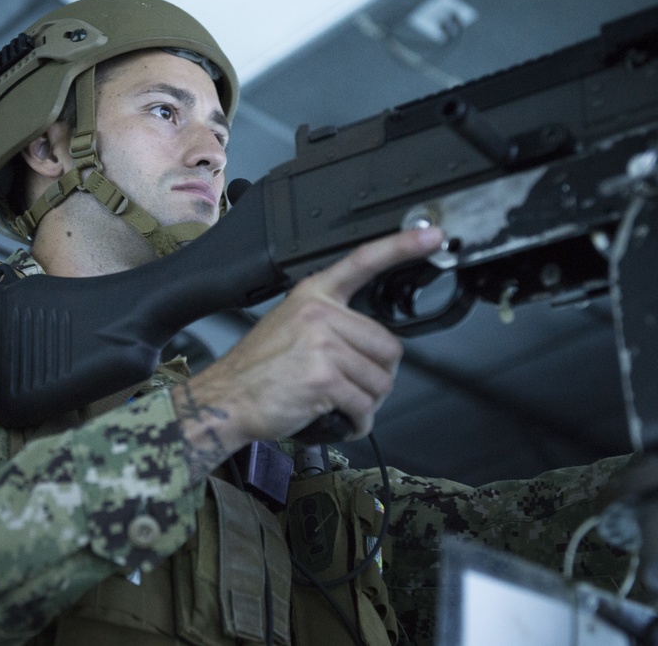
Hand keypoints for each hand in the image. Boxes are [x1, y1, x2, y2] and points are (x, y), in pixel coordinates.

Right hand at [171, 226, 443, 469]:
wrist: (226, 398)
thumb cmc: (258, 369)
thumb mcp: (289, 324)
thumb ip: (331, 321)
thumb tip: (371, 344)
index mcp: (314, 295)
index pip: (364, 261)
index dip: (402, 246)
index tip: (430, 235)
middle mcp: (320, 314)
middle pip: (388, 347)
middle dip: (377, 376)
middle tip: (353, 387)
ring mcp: (323, 345)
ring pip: (380, 381)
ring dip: (367, 403)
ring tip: (341, 404)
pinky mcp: (324, 378)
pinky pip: (364, 406)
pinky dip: (358, 422)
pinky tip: (341, 421)